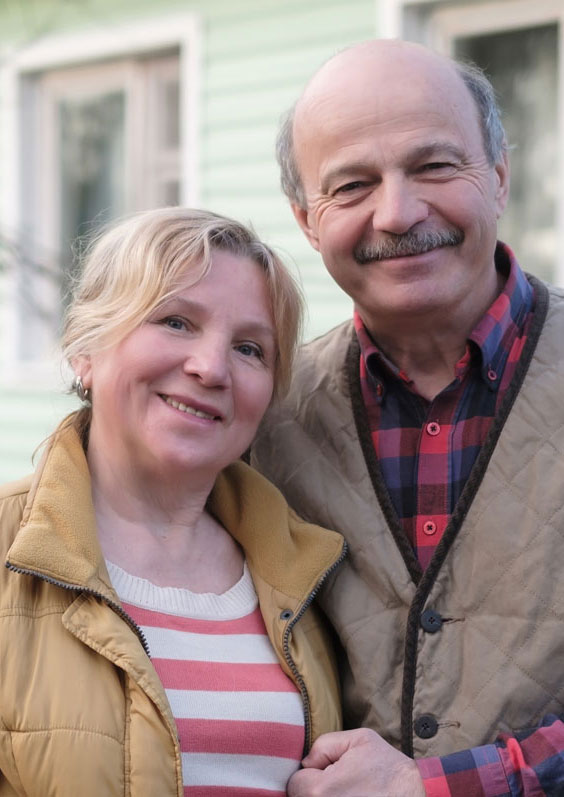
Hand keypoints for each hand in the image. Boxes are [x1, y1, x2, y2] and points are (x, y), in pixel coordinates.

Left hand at [287, 728, 424, 796]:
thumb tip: (307, 763)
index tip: (330, 774)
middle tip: (342, 785)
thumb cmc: (389, 769)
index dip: (312, 774)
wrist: (416, 796)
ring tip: (350, 794)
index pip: (295, 782)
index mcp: (321, 790)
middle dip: (315, 790)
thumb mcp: (359, 740)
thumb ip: (324, 744)